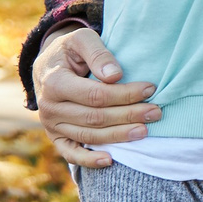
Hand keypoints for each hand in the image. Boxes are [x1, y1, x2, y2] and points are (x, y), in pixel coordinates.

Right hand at [32, 27, 161, 168]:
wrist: (47, 67)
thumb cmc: (69, 51)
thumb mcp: (81, 40)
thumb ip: (98, 53)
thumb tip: (115, 76)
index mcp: (54, 83)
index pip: (96, 95)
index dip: (125, 94)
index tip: (150, 89)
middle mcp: (49, 108)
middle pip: (96, 117)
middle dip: (129, 115)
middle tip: (156, 112)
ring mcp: (51, 125)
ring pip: (89, 136)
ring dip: (119, 136)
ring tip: (145, 131)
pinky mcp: (55, 137)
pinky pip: (70, 154)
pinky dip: (89, 161)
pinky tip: (110, 160)